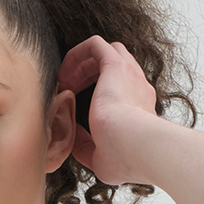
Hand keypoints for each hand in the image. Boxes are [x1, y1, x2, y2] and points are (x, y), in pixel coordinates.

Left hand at [56, 37, 158, 183]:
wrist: (137, 145)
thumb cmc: (125, 157)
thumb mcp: (101, 158)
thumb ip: (87, 147)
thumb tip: (73, 140)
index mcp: (138, 108)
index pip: (121, 88)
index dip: (94, 92)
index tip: (74, 106)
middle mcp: (137, 87)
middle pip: (113, 66)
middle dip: (87, 74)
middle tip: (67, 90)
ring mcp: (129, 74)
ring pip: (105, 51)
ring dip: (82, 63)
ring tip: (64, 81)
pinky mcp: (116, 66)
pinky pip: (95, 45)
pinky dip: (77, 54)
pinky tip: (65, 73)